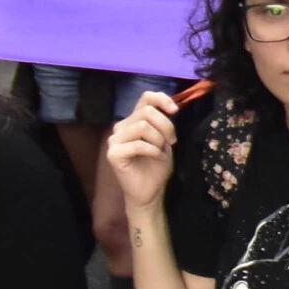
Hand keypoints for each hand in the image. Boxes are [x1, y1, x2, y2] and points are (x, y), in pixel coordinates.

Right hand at [105, 90, 181, 210]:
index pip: (145, 98)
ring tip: (159, 151)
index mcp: (134, 120)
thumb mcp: (164, 139)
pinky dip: (152, 150)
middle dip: (166, 126)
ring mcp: (114, 140)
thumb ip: (162, 122)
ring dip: (158, 140)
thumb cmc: (157, 165)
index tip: (174, 110)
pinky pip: (137, 144)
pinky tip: (154, 157)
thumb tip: (171, 106)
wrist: (151, 190)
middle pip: (146, 112)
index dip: (161, 99)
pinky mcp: (113, 153)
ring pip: (142, 126)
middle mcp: (122, 127)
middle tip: (171, 141)